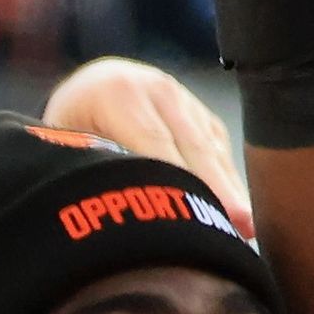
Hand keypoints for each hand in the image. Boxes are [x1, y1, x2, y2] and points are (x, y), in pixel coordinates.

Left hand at [44, 56, 253, 225]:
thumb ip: (87, 165)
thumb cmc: (72, 125)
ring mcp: (185, 99)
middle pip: (193, 146)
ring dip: (228, 189)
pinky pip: (218, 150)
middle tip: (239, 224)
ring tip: (246, 228)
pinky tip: (238, 213)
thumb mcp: (67, 140)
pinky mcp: (203, 114)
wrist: (93, 86)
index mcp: (120, 93)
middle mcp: (159, 90)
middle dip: (217, 188)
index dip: (178, 179)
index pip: (154, 143)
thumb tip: (104, 206)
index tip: (194, 215)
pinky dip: (228, 181)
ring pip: (211, 149)